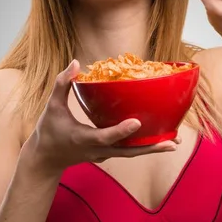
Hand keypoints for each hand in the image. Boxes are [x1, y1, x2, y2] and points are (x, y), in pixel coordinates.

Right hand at [25, 60, 178, 174]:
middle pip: (128, 151)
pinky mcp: (107, 155)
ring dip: (153, 149)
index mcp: (84, 139)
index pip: (105, 136)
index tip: (137, 122)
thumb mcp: (52, 106)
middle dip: (150, 148)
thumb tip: (76, 62)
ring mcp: (104, 155)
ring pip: (131, 153)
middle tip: (172, 142)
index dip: (121, 131)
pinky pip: (128, 151)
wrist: (46, 158)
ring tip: (174, 142)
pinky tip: (161, 140)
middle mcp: (97, 151)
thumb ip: (62, 84)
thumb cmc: (48, 130)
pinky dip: (144, 146)